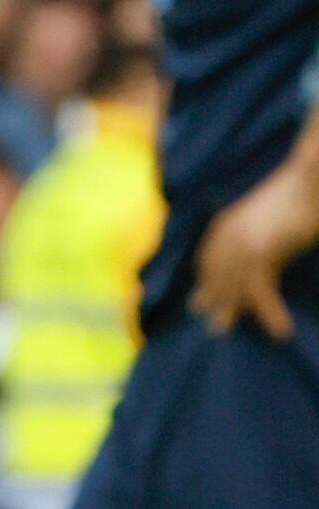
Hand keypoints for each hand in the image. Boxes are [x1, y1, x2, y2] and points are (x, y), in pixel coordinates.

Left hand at [193, 159, 318, 339]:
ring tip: (225, 332)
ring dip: (231, 309)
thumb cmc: (301, 195)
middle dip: (213, 298)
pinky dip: (268, 311)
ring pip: (232, 284)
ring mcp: (242, 241)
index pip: (209, 257)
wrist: (312, 176)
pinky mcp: (262, 249)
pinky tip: (281, 331)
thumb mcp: (272, 220)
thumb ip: (263, 239)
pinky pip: (260, 288)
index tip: (202, 299)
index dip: (207, 279)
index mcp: (228, 223)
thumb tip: (265, 258)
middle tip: (213, 326)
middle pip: (216, 274)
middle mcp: (229, 232)